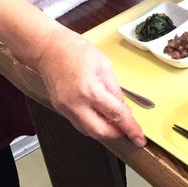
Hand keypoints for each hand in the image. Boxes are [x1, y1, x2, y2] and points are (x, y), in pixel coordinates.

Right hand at [33, 26, 144, 145]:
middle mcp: (76, 104)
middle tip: (127, 128)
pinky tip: (98, 114)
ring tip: (112, 118)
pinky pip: (79, 124)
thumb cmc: (74, 51)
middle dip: (116, 133)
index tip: (139, 138)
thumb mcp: (104, 65)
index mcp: (90, 90)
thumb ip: (115, 89)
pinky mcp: (60, 109)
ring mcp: (65, 108)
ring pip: (89, 132)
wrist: (48, 48)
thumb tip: (123, 108)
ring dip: (104, 130)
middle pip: (100, 132)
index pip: (116, 116)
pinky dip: (92, 124)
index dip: (130, 129)